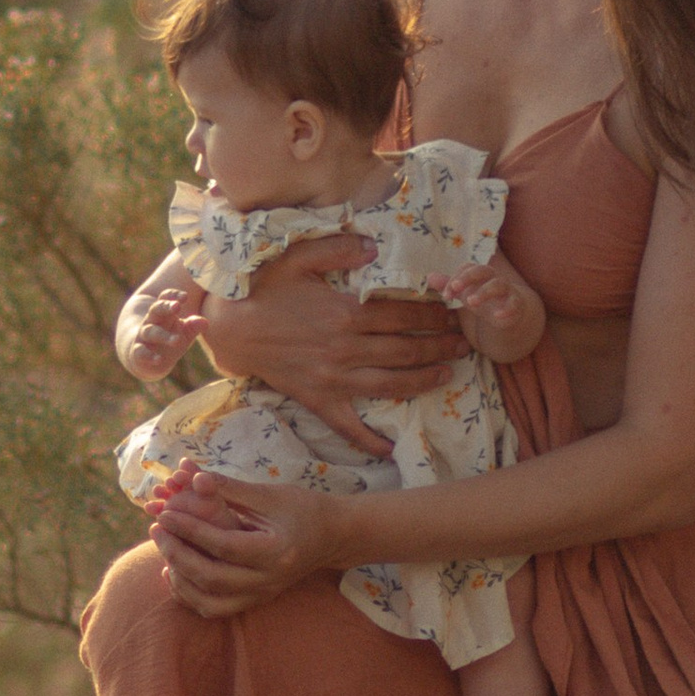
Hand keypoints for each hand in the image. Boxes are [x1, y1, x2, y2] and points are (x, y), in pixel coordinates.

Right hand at [121, 277, 207, 376]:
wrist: (143, 356)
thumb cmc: (168, 338)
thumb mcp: (184, 331)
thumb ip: (193, 326)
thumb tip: (205, 322)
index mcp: (163, 313)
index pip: (165, 298)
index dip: (173, 295)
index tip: (185, 296)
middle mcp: (151, 322)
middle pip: (155, 309)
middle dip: (165, 307)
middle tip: (177, 306)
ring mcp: (143, 337)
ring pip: (150, 332)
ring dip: (163, 335)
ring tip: (177, 340)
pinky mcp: (138, 353)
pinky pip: (141, 352)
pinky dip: (149, 356)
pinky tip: (159, 359)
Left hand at [151, 469, 342, 614]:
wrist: (332, 536)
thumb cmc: (302, 508)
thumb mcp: (269, 493)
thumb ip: (230, 488)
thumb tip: (192, 478)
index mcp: (276, 551)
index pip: (223, 545)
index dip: (190, 530)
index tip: (165, 513)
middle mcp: (269, 580)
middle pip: (211, 578)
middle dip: (177, 553)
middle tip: (157, 528)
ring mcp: (262, 595)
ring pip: (209, 602)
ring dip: (180, 579)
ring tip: (164, 550)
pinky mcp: (255, 600)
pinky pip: (215, 608)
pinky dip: (190, 595)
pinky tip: (174, 572)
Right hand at [198, 237, 463, 456]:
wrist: (230, 329)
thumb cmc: (264, 289)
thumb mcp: (297, 257)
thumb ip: (337, 247)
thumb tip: (376, 246)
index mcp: (346, 313)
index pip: (403, 315)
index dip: (434, 314)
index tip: (453, 311)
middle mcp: (346, 349)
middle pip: (405, 351)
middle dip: (440, 347)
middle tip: (464, 344)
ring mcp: (334, 379)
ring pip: (390, 385)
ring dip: (424, 381)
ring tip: (448, 375)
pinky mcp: (318, 399)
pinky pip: (348, 426)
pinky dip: (370, 441)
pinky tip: (391, 449)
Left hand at [437, 255, 544, 364]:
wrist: (512, 312)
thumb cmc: (485, 300)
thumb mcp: (465, 294)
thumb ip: (449, 286)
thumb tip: (429, 276)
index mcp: (480, 275)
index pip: (467, 269)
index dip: (456, 278)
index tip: (445, 295)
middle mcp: (493, 279)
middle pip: (483, 270)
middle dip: (469, 277)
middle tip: (456, 287)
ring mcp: (507, 290)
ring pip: (498, 285)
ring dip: (484, 292)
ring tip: (471, 302)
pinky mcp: (517, 304)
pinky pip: (514, 304)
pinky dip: (507, 309)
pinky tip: (497, 316)